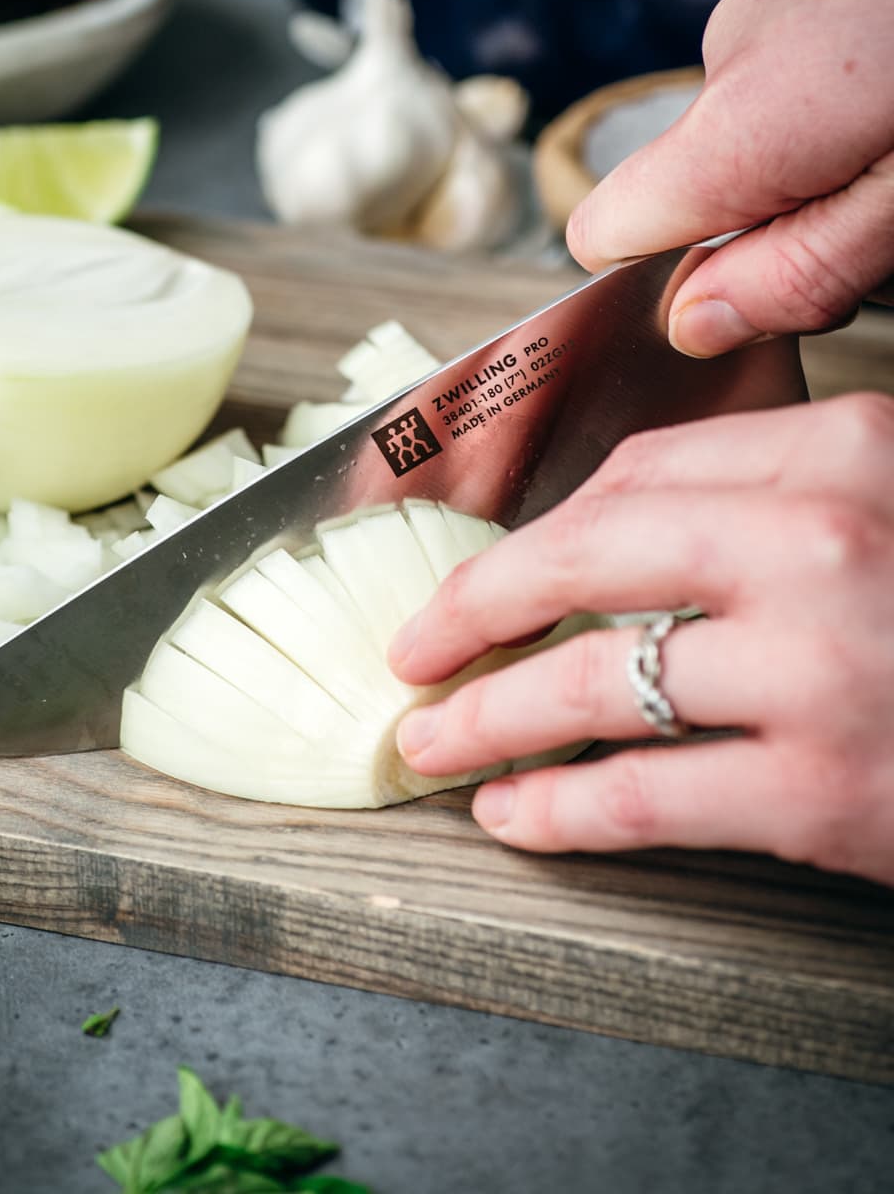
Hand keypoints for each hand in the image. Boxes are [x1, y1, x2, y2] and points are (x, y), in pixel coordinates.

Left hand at [388, 395, 893, 885]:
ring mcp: (820, 670)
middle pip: (586, 556)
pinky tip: (511, 813)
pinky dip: (559, 809)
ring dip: (488, 716)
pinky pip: (646, 798)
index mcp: (847, 449)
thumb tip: (619, 524)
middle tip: (415, 645)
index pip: (641, 470)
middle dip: (476, 606)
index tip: (490, 563)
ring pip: (595, 682)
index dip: (543, 525)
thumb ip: (783, 489)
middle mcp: (821, 542)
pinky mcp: (826, 796)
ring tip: (429, 740)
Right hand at [567, 0, 893, 357]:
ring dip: (829, 169)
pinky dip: (849, 110)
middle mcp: (728, 58)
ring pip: (756, 138)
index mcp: (739, 123)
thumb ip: (803, 268)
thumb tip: (695, 322)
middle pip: (698, 193)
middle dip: (783, 230)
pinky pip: (793, 83)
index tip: (769, 291)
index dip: (671, 285)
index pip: (603, 234)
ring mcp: (771, 10)